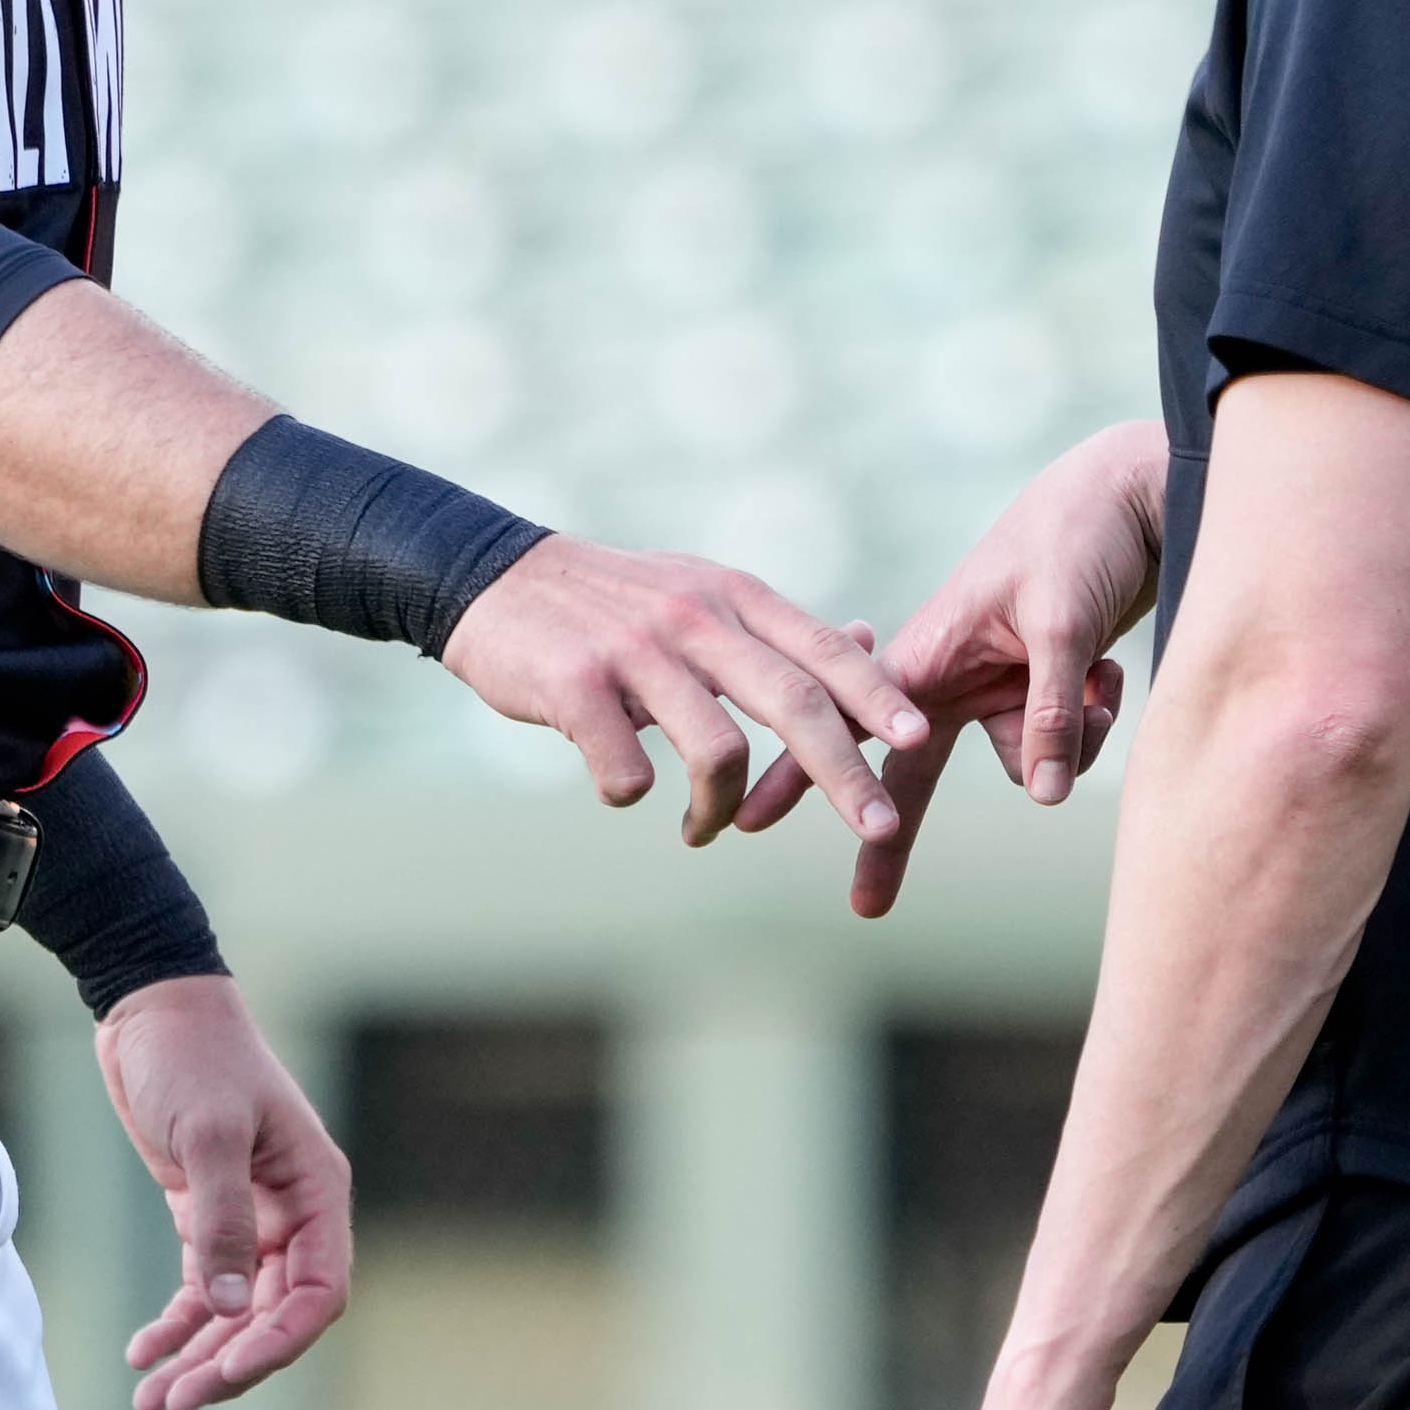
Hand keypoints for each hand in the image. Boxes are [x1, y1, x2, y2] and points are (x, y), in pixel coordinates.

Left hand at [99, 975, 350, 1409]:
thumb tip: (225, 1309)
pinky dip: (176, 1324)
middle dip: (228, 1364)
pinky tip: (142, 1353)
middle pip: (273, 1315)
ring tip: (150, 1402)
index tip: (227, 1373)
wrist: (151, 1007)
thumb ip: (221, 1220)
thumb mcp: (208, 1133)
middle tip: (174, 1403)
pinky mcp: (207, 1215)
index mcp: (317, 1192)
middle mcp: (293, 1214)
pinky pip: (202, 1289)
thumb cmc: (193, 1055)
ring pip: (234, 1312)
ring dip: (198, 1357)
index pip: (318, 1293)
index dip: (278, 1341)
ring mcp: (252, 1218)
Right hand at [438, 534, 931, 847]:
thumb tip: (868, 643)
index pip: (820, 649)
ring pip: (716, 751)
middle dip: (847, 774)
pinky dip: (633, 794)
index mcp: (731, 596)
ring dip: (719, 811)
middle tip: (880, 827)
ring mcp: (634, 652)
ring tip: (705, 830)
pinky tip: (624, 790)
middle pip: (793, 703)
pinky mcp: (576, 687)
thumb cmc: (610, 602)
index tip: (917, 738)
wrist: (492, 579)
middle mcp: (693, 618)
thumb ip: (777, 627)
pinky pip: (629, 771)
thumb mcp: (702, 591)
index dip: (875, 695)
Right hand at [741, 420, 1159, 910]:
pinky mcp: (1037, 686)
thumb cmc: (1078, 536)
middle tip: (865, 905)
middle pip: (914, 773)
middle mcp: (952, 672)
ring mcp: (994, 682)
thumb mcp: (1060, 624)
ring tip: (1102, 680)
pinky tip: (1112, 671)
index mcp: (929, 647)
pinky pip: (1059, 742)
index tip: (751, 819)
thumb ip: (1048, 711)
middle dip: (895, 831)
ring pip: (1019, 759)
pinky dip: (1094, 716)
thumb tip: (1045, 797)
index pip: (849, 721)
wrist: (1135, 495)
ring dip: (1070, 736)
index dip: (802, 772)